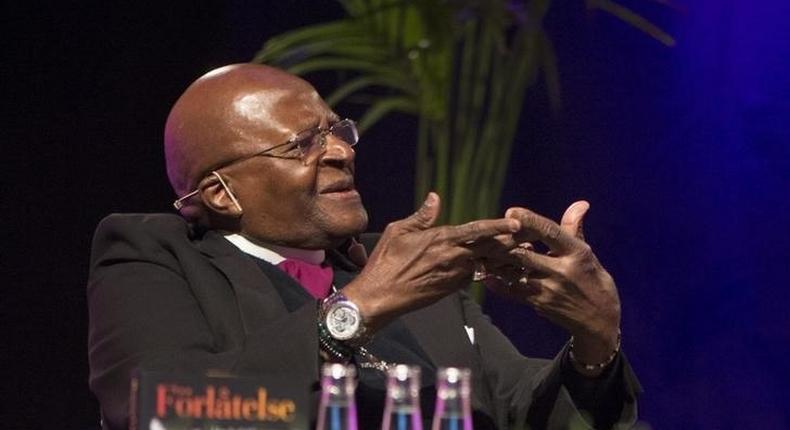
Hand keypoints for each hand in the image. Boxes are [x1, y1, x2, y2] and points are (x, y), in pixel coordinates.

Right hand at [343, 192, 520, 330]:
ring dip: (504, 258)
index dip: (498, 227)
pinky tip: (502, 267)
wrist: (380, 298)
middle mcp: (452, 258)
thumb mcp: (398, 232)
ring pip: (485, 263)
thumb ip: (421, 216)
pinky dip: (489, 271)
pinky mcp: (452, 288)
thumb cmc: (384, 262)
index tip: (517, 224)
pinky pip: (475, 276)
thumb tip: (435, 198)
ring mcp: (454, 275)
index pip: (476, 231)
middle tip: (530, 237)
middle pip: (489, 248)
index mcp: (440, 240)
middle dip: (510, 242)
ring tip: (523, 252)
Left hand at [487, 201, 620, 372]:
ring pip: (514, 271)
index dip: (530, 220)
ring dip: (498, 260)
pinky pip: (512, 291)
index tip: (511, 211)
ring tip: (482, 249)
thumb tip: (580, 204)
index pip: (550, 232)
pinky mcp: (538, 304)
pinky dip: (497, 283)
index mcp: (576, 254)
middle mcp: (561, 272)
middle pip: (525, 253)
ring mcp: (548, 290)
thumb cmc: (595, 282)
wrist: (599, 322)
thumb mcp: (589, 255)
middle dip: (506, 241)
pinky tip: (485, 274)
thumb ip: (575, 230)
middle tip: (490, 231)